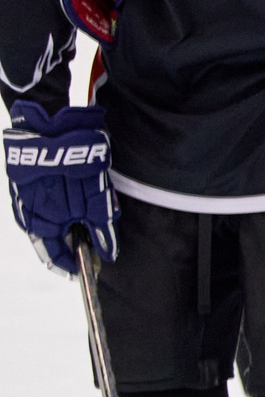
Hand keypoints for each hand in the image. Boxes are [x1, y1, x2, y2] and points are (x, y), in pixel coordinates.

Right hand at [4, 100, 115, 277]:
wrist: (53, 126)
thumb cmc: (74, 168)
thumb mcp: (96, 204)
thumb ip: (101, 231)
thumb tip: (108, 254)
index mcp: (38, 225)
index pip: (53, 257)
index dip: (72, 266)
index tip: (89, 271)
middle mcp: (26, 213)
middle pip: (53, 238)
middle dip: (77, 241)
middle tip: (99, 240)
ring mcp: (25, 196)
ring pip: (52, 219)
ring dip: (73, 222)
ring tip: (96, 215)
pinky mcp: (30, 179)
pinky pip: (48, 202)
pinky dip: (65, 206)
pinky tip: (82, 197)